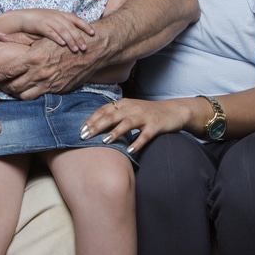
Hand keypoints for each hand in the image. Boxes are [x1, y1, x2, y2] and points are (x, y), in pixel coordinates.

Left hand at [0, 34, 96, 99]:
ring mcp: (49, 83)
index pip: (5, 71)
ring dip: (14, 92)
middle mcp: (39, 73)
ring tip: (7, 88)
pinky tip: (25, 89)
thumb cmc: (63, 40)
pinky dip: (29, 94)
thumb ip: (17, 39)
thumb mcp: (39, 37)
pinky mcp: (58, 89)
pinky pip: (38, 96)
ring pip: (24, 94)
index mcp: (32, 58)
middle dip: (0, 87)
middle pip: (12, 86)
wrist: (90, 49)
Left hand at [79, 97, 193, 153]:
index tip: (81, 129)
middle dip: (97, 126)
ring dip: (115, 132)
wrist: (173, 110)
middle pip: (112, 116)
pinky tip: (130, 151)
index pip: (104, 110)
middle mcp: (133, 108)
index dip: (92, 119)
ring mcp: (145, 116)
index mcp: (124, 103)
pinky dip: (137, 142)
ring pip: (127, 123)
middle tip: (85, 136)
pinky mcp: (156, 126)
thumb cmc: (147, 112)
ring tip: (104, 141)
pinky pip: (145, 135)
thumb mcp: (130, 109)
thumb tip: (93, 125)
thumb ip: (114, 114)